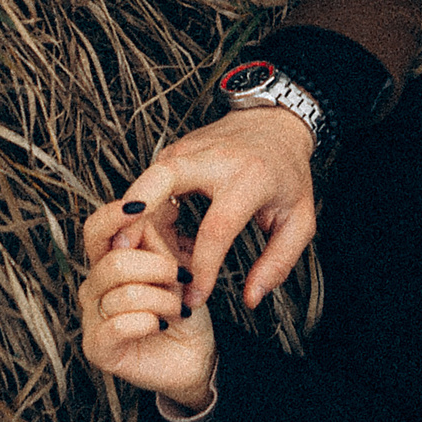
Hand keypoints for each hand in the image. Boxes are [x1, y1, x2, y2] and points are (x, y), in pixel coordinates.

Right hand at [79, 197, 215, 408]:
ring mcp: (91, 317)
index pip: (96, 229)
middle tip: (181, 278)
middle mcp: (94, 286)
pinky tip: (161, 325)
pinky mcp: (97, 348)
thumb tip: (158, 200)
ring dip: (163, 300)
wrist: (195, 354)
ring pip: (124, 294)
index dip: (115, 215)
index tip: (142, 205)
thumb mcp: (178, 265)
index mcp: (108, 260)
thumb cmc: (183, 307)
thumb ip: (161, 237)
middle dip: (158, 267)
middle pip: (114, 261)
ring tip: (178, 308)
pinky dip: (149, 322)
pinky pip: (118, 325)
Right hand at [118, 107, 316, 313]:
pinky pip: (150, 179)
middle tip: (122, 249)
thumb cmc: (288, 176)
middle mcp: (215, 158)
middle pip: (165, 177)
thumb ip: (278, 263)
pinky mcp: (175, 150)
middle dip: (139, 210)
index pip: (217, 228)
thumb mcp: (298, 221)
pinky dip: (139, 206)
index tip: (194, 297)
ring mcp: (190, 150)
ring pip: (149, 177)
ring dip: (132, 213)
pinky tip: (139, 235)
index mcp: (249, 178)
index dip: (202, 267)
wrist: (276, 123)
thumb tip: (250, 298)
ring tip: (125, 251)